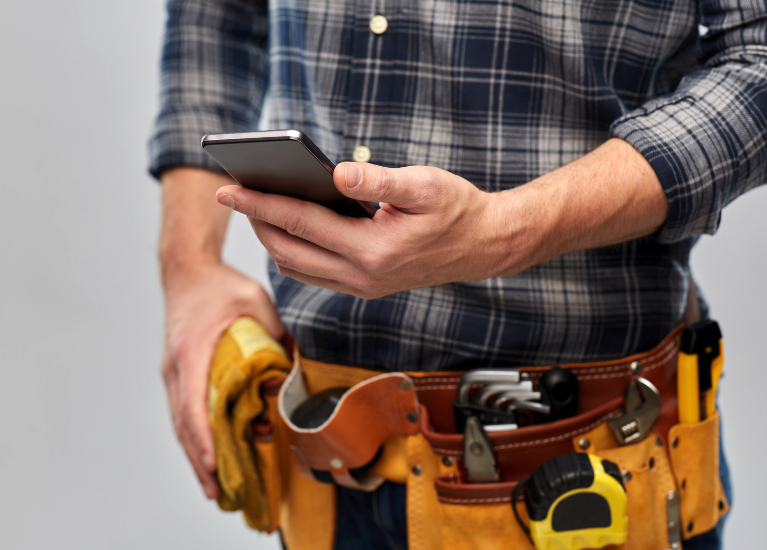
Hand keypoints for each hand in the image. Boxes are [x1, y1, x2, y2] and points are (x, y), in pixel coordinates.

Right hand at [161, 262, 282, 498]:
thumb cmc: (221, 285)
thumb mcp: (256, 300)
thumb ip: (277, 332)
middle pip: (184, 423)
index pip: (194, 403)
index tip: (215, 461)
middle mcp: (177, 367)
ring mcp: (174, 371)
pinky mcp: (178, 373)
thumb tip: (300, 363)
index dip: (204, 436)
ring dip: (196, 455)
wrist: (188, 270)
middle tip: (218, 492)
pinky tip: (207, 455)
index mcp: (192, 351)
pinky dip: (194, 437)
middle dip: (200, 460)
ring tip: (213, 487)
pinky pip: (184, 412)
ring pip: (181, 422)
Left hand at [214, 139, 665, 299]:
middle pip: (289, 251)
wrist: (486, 246)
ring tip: (260, 208)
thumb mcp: (424, 185)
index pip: (300, 223)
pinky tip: (293, 229)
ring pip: (299, 268)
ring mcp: (363, 287)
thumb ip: (378, 179)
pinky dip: (296, 252)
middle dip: (258, 223)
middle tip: (237, 193)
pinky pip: (316, 274)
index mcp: (372, 251)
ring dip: (274, 240)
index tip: (230, 188)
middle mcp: (362, 276)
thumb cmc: (458, 210)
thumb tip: (336, 174)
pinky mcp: (367, 287)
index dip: (261, 203)